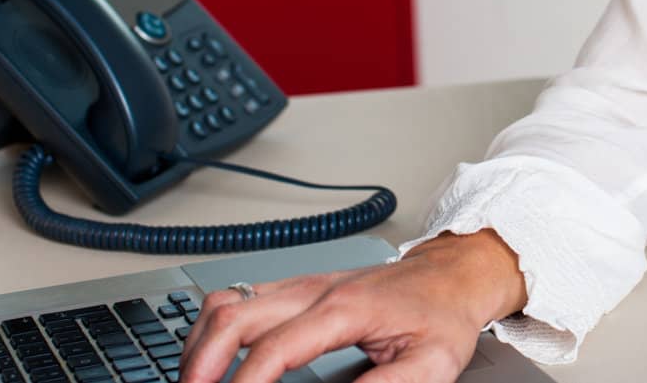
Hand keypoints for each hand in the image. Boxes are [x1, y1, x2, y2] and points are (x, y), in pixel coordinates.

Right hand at [178, 229, 526, 382]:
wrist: (453, 273)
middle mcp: (315, 290)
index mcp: (345, 309)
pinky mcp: (299, 287)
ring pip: (228, 301)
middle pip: (234, 316)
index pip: (274, 349)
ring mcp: (303, 284)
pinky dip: (213, 328)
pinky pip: (239, 297)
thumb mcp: (432, 363)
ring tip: (193, 382)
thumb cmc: (443, 315)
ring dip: (200, 343)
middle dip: (200, 363)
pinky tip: (211, 356)